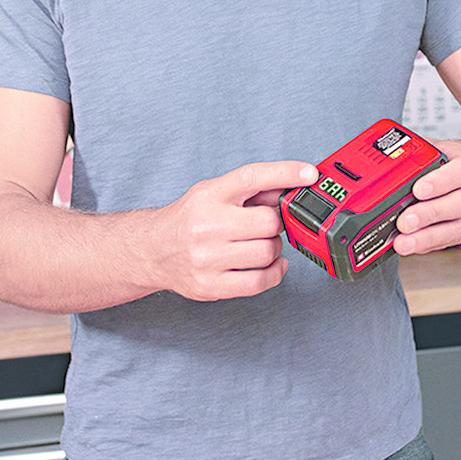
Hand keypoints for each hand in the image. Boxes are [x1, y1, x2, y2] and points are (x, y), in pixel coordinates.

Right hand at [158, 160, 318, 300]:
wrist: (151, 250)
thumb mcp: (215, 192)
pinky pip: (259, 282)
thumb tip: (295, 183)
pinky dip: (275, 273)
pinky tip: (272, 264)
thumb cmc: (190, 219)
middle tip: (269, 224)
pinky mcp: (210, 286)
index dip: (285, 173)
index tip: (309, 174)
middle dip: (276, 223)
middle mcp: (206, 225)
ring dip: (274, 248)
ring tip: (262, 243)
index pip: (252, 177)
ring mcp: (206, 258)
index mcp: (210, 195)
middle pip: (268, 222)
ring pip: (267, 252)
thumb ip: (253, 189)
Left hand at [392, 145, 460, 256]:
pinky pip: (447, 242)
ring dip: (426, 237)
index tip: (418, 190)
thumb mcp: (434, 150)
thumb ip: (415, 152)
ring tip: (403, 242)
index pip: (459, 172)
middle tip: (405, 221)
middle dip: (429, 214)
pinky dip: (426, 245)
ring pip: (455, 228)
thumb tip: (386, 155)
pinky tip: (410, 246)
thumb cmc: (446, 165)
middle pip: (460, 204)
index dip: (440, 181)